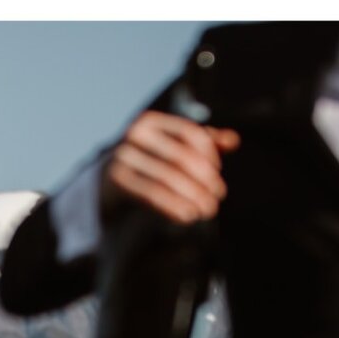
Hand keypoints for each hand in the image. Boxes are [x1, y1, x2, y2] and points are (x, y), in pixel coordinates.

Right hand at [101, 110, 241, 225]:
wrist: (104, 182)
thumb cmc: (145, 163)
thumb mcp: (172, 148)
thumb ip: (203, 143)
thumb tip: (234, 141)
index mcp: (151, 121)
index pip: (189, 133)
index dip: (208, 153)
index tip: (217, 173)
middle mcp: (134, 134)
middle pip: (180, 156)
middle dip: (204, 180)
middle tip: (217, 198)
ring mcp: (123, 156)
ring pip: (167, 177)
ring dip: (192, 196)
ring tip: (206, 210)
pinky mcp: (117, 180)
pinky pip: (151, 193)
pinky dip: (173, 206)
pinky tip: (187, 216)